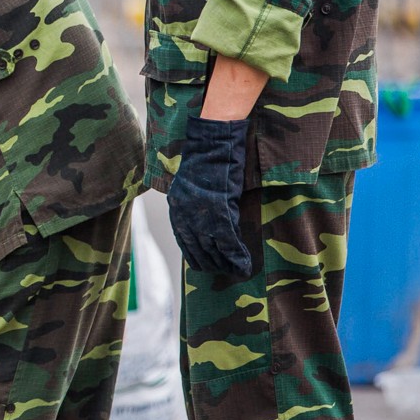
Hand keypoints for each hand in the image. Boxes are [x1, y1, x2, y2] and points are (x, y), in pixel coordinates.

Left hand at [167, 117, 253, 276]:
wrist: (214, 145)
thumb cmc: (208, 162)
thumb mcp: (195, 188)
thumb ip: (196, 208)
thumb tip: (207, 227)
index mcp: (176, 209)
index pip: (184, 242)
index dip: (197, 257)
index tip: (207, 267)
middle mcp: (185, 215)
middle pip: (198, 250)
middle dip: (213, 264)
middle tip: (226, 273)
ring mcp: (201, 215)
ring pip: (213, 250)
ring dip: (226, 264)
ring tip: (237, 272)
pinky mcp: (220, 212)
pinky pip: (228, 242)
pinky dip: (236, 256)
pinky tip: (244, 264)